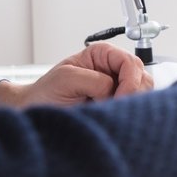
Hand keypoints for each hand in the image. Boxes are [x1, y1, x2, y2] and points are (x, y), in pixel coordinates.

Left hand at [0, 42, 152, 108]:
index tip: (120, 98)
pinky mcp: (115, 108)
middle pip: (142, 79)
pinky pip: (133, 111)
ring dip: (131, 106)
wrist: (34, 111)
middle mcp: (112, 70)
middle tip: (117, 109)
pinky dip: (129, 117)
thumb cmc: (45, 93)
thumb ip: (94, 81)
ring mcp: (116, 90)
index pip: (131, 63)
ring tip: (111, 115)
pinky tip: (115, 121)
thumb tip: (113, 91)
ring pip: (142, 96)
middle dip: (133, 95)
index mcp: (102, 55)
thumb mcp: (67, 79)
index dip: (130, 81)